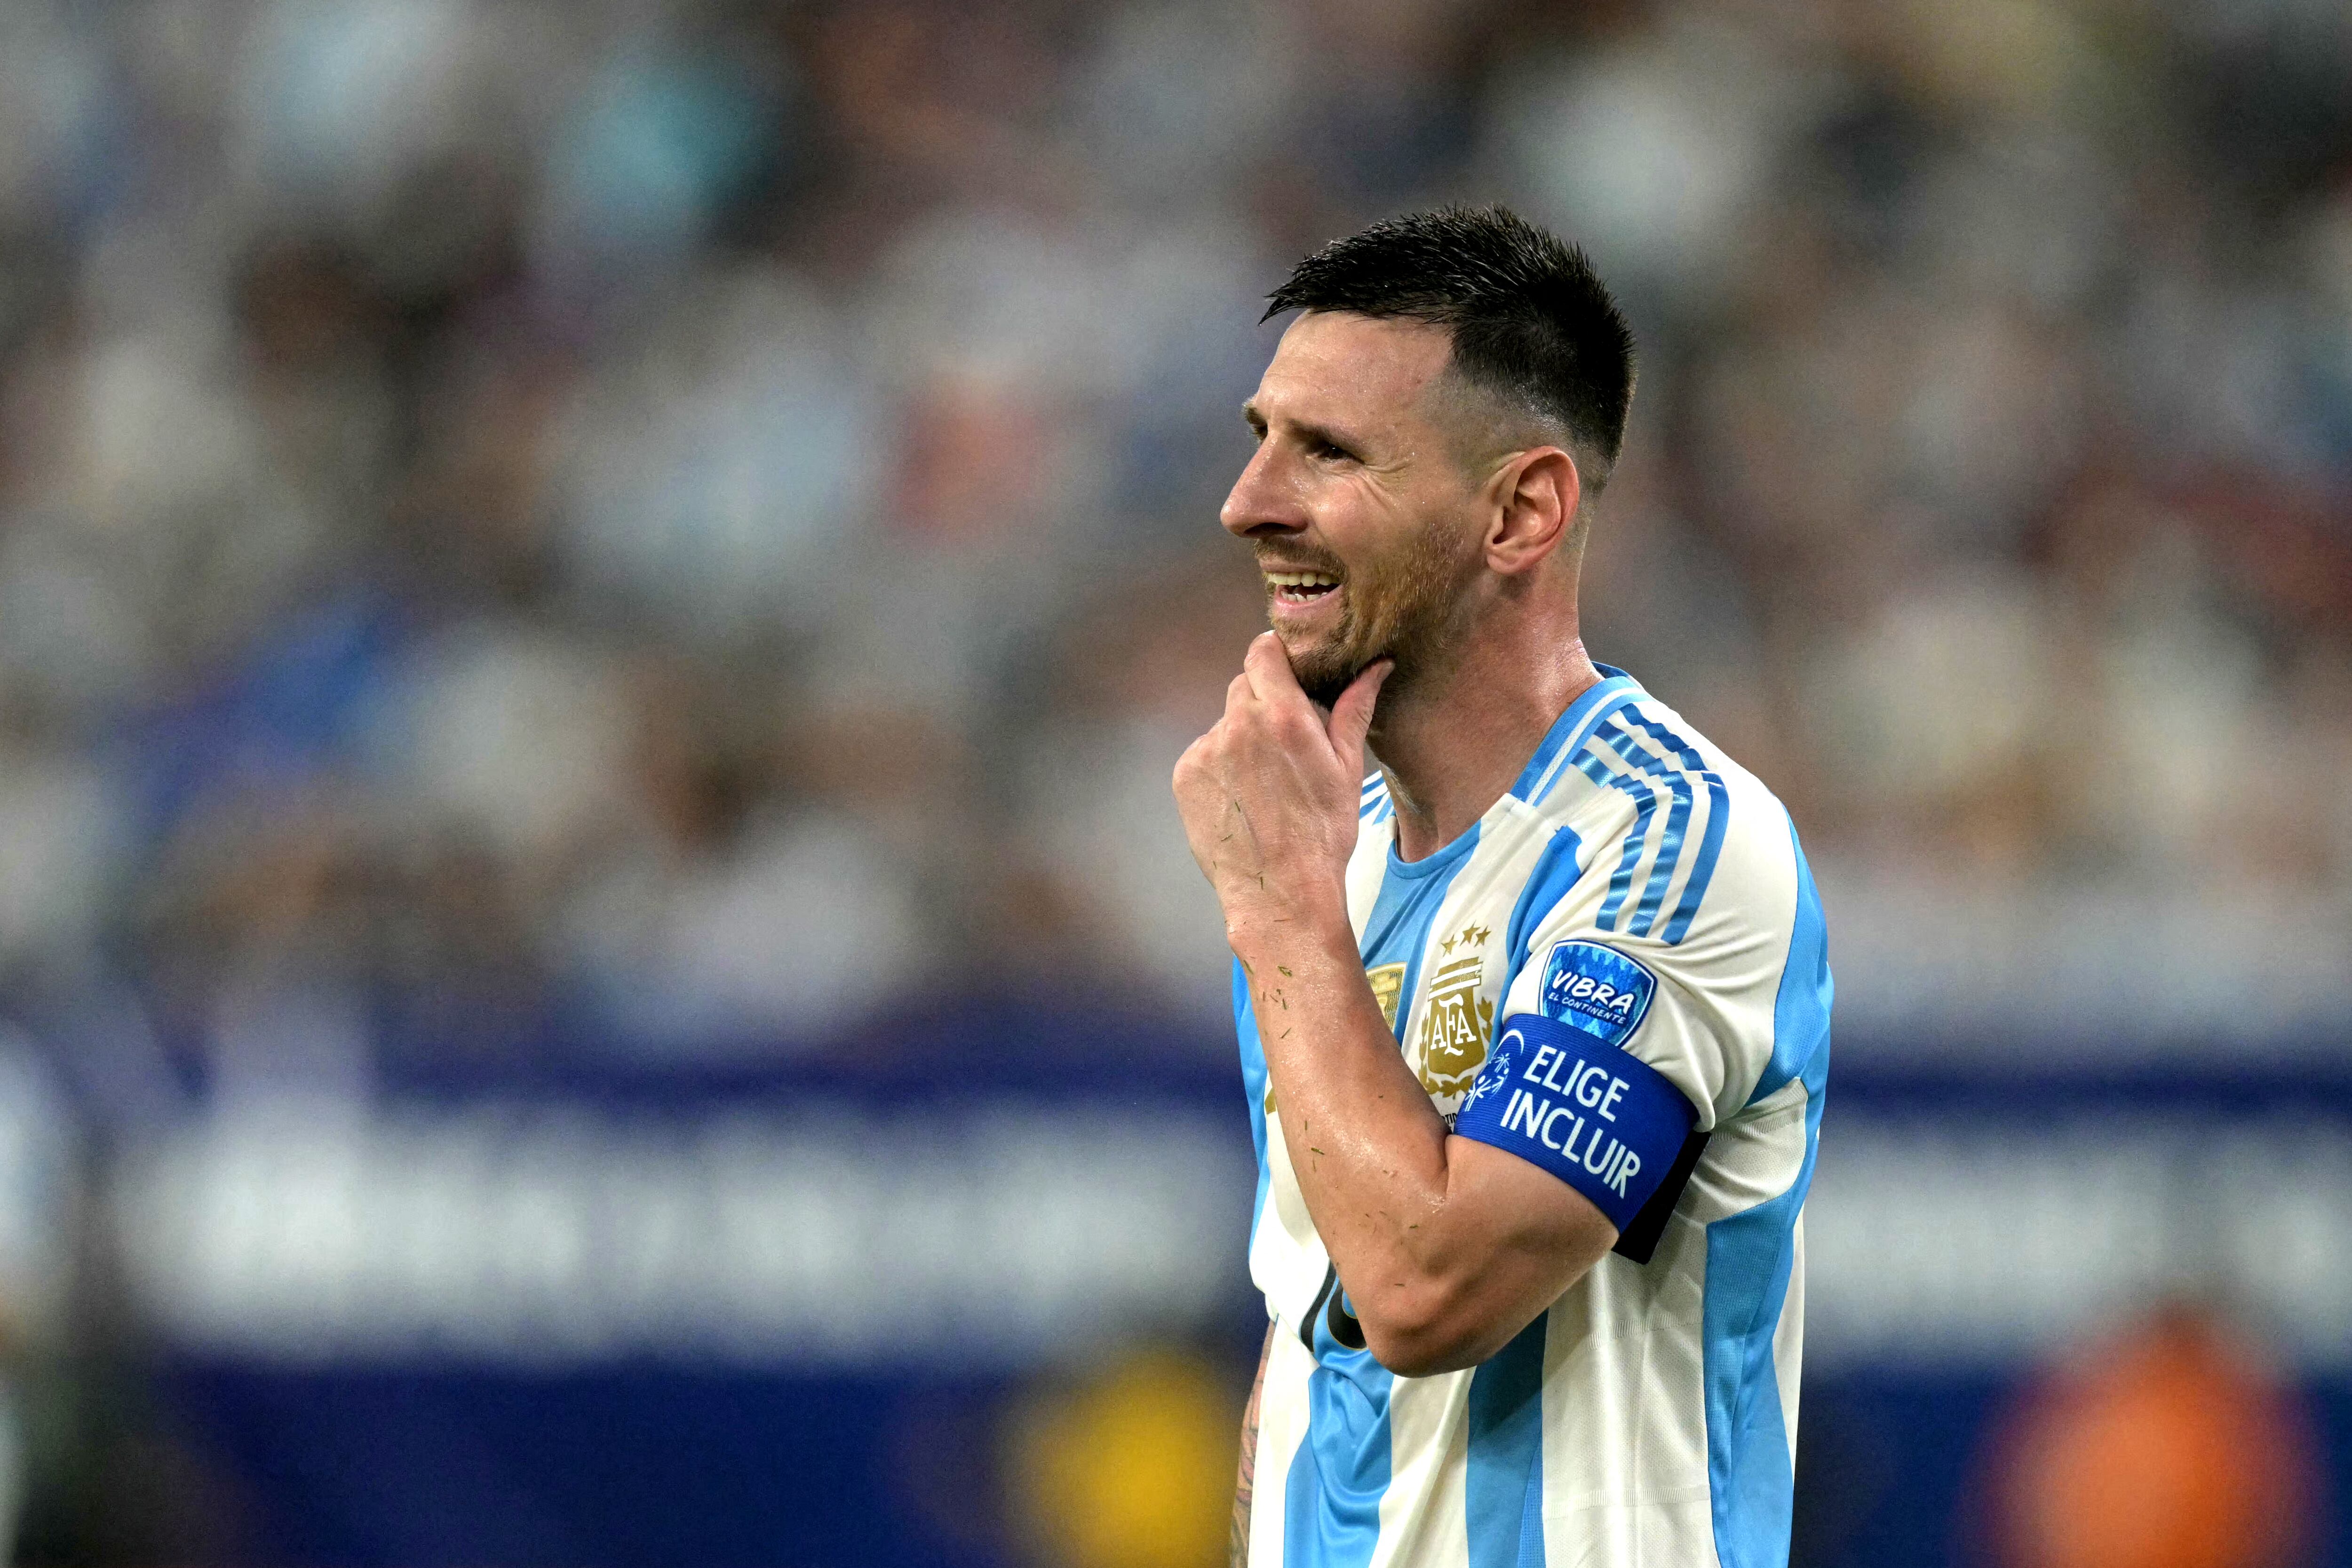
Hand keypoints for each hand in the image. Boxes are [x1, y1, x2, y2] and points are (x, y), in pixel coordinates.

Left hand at [1172, 633, 1390, 939]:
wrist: (1282, 893)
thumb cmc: (1324, 834)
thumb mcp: (1347, 768)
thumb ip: (1354, 709)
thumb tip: (1375, 667)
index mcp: (1283, 716)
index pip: (1263, 651)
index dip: (1274, 654)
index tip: (1286, 668)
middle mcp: (1238, 726)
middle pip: (1243, 684)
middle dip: (1264, 698)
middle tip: (1285, 734)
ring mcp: (1206, 751)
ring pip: (1225, 720)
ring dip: (1243, 733)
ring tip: (1265, 777)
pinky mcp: (1185, 775)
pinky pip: (1205, 751)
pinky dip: (1221, 762)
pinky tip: (1244, 794)